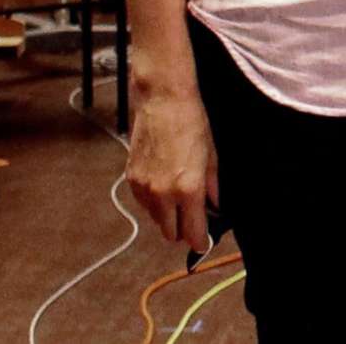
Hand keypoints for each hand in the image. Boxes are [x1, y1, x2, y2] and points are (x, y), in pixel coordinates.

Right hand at [126, 87, 221, 250]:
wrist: (164, 102)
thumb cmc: (193, 124)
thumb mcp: (212, 155)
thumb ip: (213, 187)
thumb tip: (214, 206)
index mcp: (188, 190)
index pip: (192, 232)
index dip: (200, 241)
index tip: (203, 243)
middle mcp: (162, 194)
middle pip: (170, 234)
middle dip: (183, 230)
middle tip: (192, 219)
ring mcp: (144, 188)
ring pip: (155, 220)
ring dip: (167, 216)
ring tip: (178, 196)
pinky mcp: (131, 179)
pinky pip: (143, 204)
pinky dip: (153, 202)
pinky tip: (163, 185)